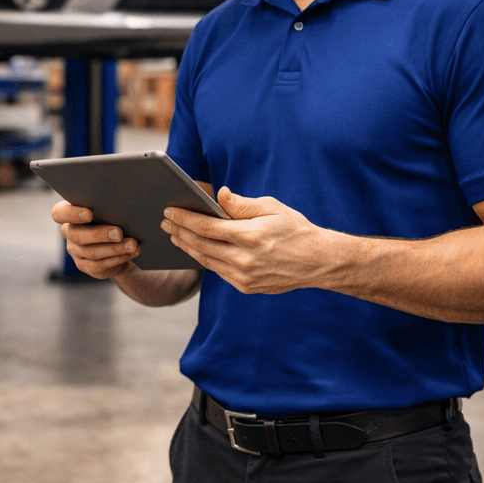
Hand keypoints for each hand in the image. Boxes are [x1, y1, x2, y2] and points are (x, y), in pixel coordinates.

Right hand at [51, 200, 139, 279]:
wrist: (118, 242)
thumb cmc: (113, 217)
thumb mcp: (109, 210)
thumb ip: (108, 207)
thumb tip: (124, 206)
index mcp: (69, 213)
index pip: (59, 213)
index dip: (71, 214)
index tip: (89, 214)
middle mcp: (69, 232)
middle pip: (77, 235)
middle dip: (100, 234)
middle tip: (119, 233)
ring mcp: (75, 251)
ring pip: (91, 252)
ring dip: (115, 248)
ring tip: (133, 244)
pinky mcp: (85, 265)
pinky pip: (100, 265)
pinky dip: (118, 258)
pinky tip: (131, 253)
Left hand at [161, 187, 331, 293]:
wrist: (318, 262)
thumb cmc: (295, 229)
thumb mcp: (272, 208)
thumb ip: (242, 204)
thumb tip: (218, 195)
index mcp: (250, 236)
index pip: (207, 227)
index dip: (185, 218)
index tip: (170, 211)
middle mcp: (245, 259)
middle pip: (201, 245)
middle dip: (180, 232)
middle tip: (165, 222)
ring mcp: (244, 276)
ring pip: (206, 261)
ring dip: (187, 247)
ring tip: (175, 235)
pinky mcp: (246, 286)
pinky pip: (218, 271)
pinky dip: (204, 259)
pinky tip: (195, 249)